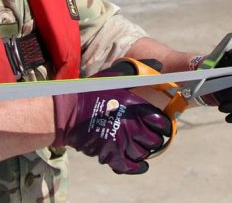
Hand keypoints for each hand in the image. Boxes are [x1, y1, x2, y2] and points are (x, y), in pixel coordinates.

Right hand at [52, 60, 172, 174]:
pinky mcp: (110, 155)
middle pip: (154, 141)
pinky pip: (130, 166)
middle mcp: (130, 126)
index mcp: (134, 106)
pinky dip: (137, 167)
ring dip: (143, 151)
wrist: (68, 112)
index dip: (163, 125)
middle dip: (154, 139)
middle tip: (151, 136)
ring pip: (142, 154)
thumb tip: (158, 64)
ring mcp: (120, 142)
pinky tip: (141, 164)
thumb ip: (136, 73)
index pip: (160, 122)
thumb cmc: (91, 92)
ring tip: (140, 146)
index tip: (162, 125)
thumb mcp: (115, 78)